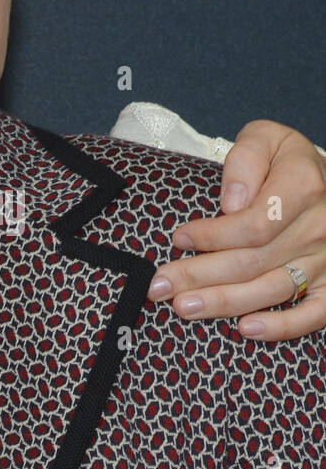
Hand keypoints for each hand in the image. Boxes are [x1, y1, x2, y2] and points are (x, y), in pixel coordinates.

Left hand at [148, 119, 325, 338]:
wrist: (325, 178)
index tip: (178, 238)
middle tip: (158, 286)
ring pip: (272, 289)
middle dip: (200, 276)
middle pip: (253, 261)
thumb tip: (230, 203)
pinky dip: (282, 327)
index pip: (254, 224)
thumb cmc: (284, 158)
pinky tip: (246, 330)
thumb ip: (245, 160)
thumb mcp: (265, 138)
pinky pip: (314, 315)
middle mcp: (318, 228)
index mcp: (303, 188)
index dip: (213, 236)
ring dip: (225, 303)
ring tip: (182, 308)